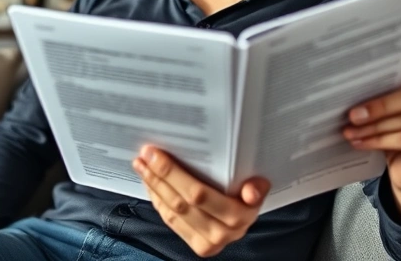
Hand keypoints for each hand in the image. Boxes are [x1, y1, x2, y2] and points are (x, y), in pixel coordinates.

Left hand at [132, 146, 269, 256]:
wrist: (249, 219)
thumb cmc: (248, 195)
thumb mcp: (257, 186)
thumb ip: (256, 188)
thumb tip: (253, 190)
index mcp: (240, 215)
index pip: (199, 194)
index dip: (173, 174)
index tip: (157, 154)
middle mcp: (224, 232)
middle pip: (181, 202)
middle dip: (159, 176)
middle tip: (145, 155)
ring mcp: (209, 242)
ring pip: (173, 212)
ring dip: (154, 186)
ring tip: (142, 165)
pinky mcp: (199, 246)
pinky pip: (171, 221)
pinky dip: (158, 200)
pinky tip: (152, 183)